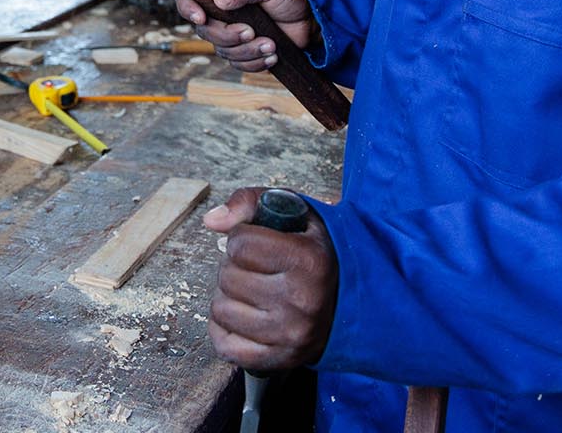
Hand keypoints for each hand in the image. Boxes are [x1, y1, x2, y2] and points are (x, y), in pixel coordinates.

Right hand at [175, 0, 313, 70]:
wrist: (310, 19)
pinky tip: (274, 56)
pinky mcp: (245, 55)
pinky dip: (256, 63)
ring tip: (271, 44)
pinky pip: (240, 65)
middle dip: (229, 36)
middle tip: (252, 31)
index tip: (202, 18)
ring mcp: (232, 38)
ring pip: (224, 52)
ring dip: (248, 52)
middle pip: (206, 32)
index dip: (188, 10)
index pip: (188, 1)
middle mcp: (221, 17)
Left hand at [203, 188, 338, 371]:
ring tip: (253, 292)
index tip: (259, 243)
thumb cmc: (315, 254)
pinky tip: (246, 316)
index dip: (243, 238)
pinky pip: (224, 345)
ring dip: (229, 297)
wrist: (348, 302)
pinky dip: (226, 329)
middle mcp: (301, 300)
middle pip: (227, 277)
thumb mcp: (294, 213)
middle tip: (257, 269)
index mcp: (308, 260)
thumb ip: (250, 202)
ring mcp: (289, 334)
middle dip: (235, 267)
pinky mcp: (279, 359)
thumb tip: (212, 220)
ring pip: (221, 310)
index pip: (240, 243)